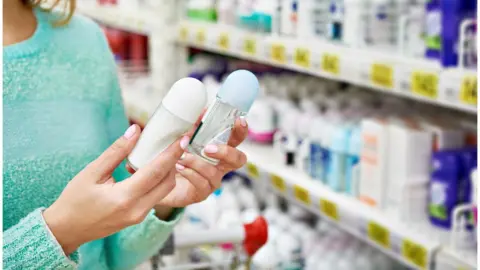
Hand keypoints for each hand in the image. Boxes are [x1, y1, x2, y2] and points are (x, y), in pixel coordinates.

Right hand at [43, 125, 187, 254]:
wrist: (67, 230)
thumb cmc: (75, 200)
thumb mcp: (92, 172)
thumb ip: (117, 151)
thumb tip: (136, 130)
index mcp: (125, 198)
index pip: (157, 171)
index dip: (172, 153)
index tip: (183, 138)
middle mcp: (137, 210)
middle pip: (168, 182)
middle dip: (175, 161)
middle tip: (177, 142)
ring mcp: (140, 216)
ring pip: (165, 190)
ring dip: (169, 171)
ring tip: (166, 151)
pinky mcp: (139, 217)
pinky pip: (157, 196)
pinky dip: (160, 180)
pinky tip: (154, 166)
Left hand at [156, 118, 247, 206]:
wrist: (160, 181)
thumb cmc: (175, 157)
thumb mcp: (183, 140)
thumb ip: (193, 128)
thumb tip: (200, 113)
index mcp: (220, 149)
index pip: (236, 139)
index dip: (241, 131)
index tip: (239, 120)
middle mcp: (220, 166)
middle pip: (238, 159)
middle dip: (226, 152)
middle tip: (208, 148)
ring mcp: (212, 180)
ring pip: (214, 172)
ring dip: (197, 162)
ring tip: (183, 156)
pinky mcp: (201, 192)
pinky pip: (201, 183)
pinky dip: (190, 173)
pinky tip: (179, 166)